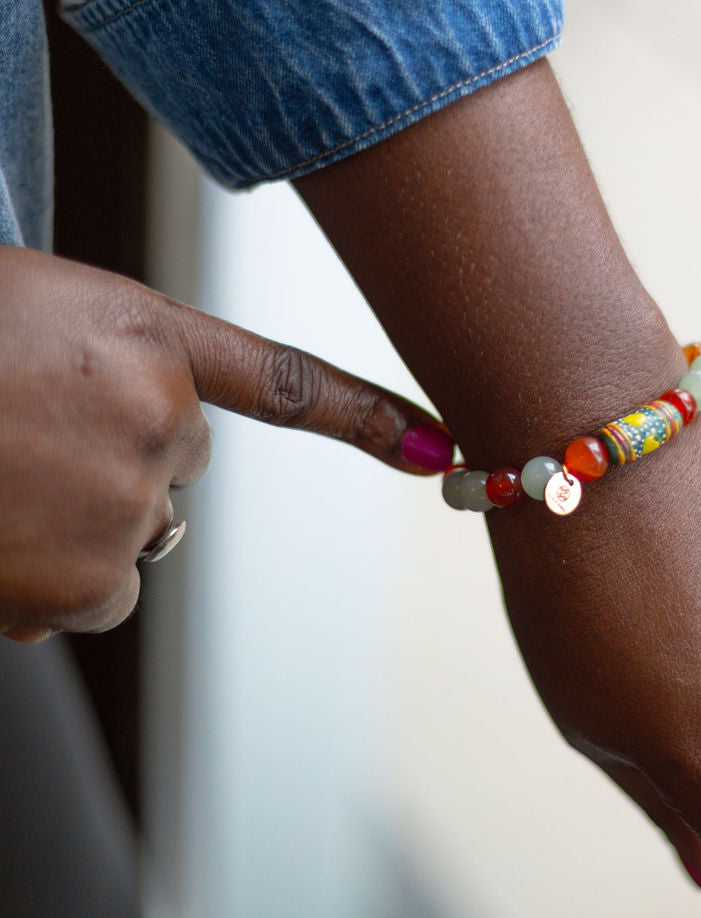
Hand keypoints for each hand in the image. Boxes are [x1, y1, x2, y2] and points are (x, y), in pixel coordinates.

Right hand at [0, 247, 449, 640]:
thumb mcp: (31, 319)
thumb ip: (105, 374)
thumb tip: (158, 468)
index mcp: (144, 338)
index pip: (284, 383)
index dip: (365, 418)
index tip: (441, 449)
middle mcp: (160, 424)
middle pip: (176, 471)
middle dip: (118, 463)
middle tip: (23, 437)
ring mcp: (126, 507)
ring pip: (132, 541)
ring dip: (77, 529)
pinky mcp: (83, 583)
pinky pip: (92, 598)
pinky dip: (49, 584)